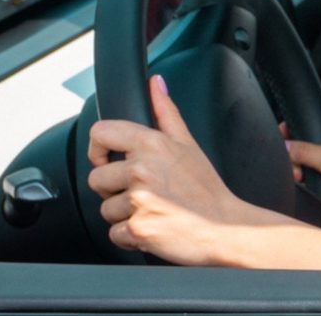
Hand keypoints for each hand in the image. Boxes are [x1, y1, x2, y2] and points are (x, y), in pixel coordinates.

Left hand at [87, 75, 254, 265]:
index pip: (100, 133)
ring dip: (123, 215)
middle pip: (96, 178)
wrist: (225, 228)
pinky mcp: (138, 229)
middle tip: (143, 193)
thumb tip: (155, 84)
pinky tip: (152, 226)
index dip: (98, 148)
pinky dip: (130, 236)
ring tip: (152, 211)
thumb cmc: (207, 190)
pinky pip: (114, 234)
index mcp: (152, 144)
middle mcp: (142, 169)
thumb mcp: (189, 145)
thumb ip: (166, 112)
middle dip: (114, 190)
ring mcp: (139, 200)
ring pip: (105, 209)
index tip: (107, 160)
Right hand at [283, 118, 320, 244]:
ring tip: (301, 179)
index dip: (302, 126)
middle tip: (296, 165)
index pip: (320, 123)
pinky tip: (310, 192)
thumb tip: (287, 146)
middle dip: (298, 156)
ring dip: (303, 174)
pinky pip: (315, 187)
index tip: (285, 133)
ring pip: (311, 168)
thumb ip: (308, 152)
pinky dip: (309, 189)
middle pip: (311, 147)